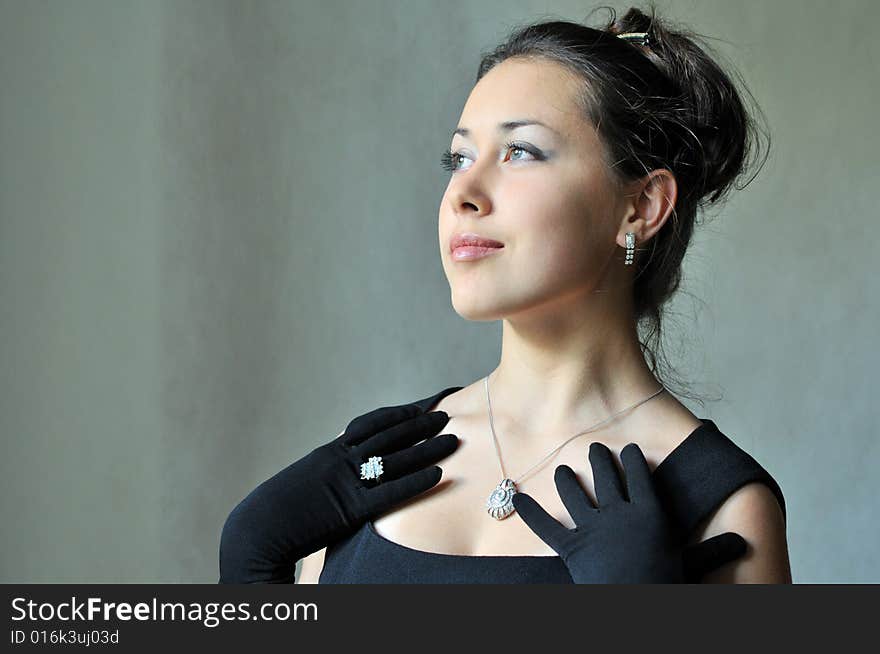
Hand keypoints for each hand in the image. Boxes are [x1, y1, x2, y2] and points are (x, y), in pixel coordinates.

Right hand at [219, 400, 458, 582]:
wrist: (257, 529)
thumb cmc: (276, 514)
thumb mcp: (303, 487)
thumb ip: (327, 480)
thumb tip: (342, 482)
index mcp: (328, 453)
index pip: (369, 425)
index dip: (396, 415)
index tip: (417, 407)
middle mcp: (340, 460)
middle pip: (389, 436)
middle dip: (419, 424)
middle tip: (445, 415)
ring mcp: (346, 481)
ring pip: (396, 458)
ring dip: (427, 447)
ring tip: (452, 438)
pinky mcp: (351, 509)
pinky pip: (390, 492)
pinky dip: (416, 481)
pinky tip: (439, 474)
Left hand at [511, 442, 746, 583]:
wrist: (639, 605)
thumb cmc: (667, 585)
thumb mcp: (691, 565)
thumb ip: (713, 551)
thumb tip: (743, 545)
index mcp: (649, 513)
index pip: (641, 478)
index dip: (634, 462)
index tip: (630, 449)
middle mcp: (619, 514)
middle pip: (607, 479)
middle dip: (600, 460)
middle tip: (596, 447)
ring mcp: (593, 529)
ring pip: (576, 495)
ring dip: (568, 481)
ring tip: (563, 469)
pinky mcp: (572, 548)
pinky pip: (547, 527)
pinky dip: (532, 513)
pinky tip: (518, 499)